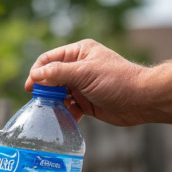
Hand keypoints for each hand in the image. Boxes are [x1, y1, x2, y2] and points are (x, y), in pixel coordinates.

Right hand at [24, 39, 146, 125]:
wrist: (141, 100)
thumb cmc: (116, 80)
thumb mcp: (85, 73)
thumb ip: (58, 73)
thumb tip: (35, 75)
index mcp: (79, 52)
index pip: (49, 59)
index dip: (37, 72)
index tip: (30, 87)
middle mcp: (79, 67)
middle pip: (52, 77)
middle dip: (45, 89)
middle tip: (39, 102)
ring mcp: (82, 86)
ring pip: (59, 94)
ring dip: (54, 103)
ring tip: (51, 112)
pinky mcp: (86, 102)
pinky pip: (69, 107)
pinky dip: (65, 113)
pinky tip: (65, 119)